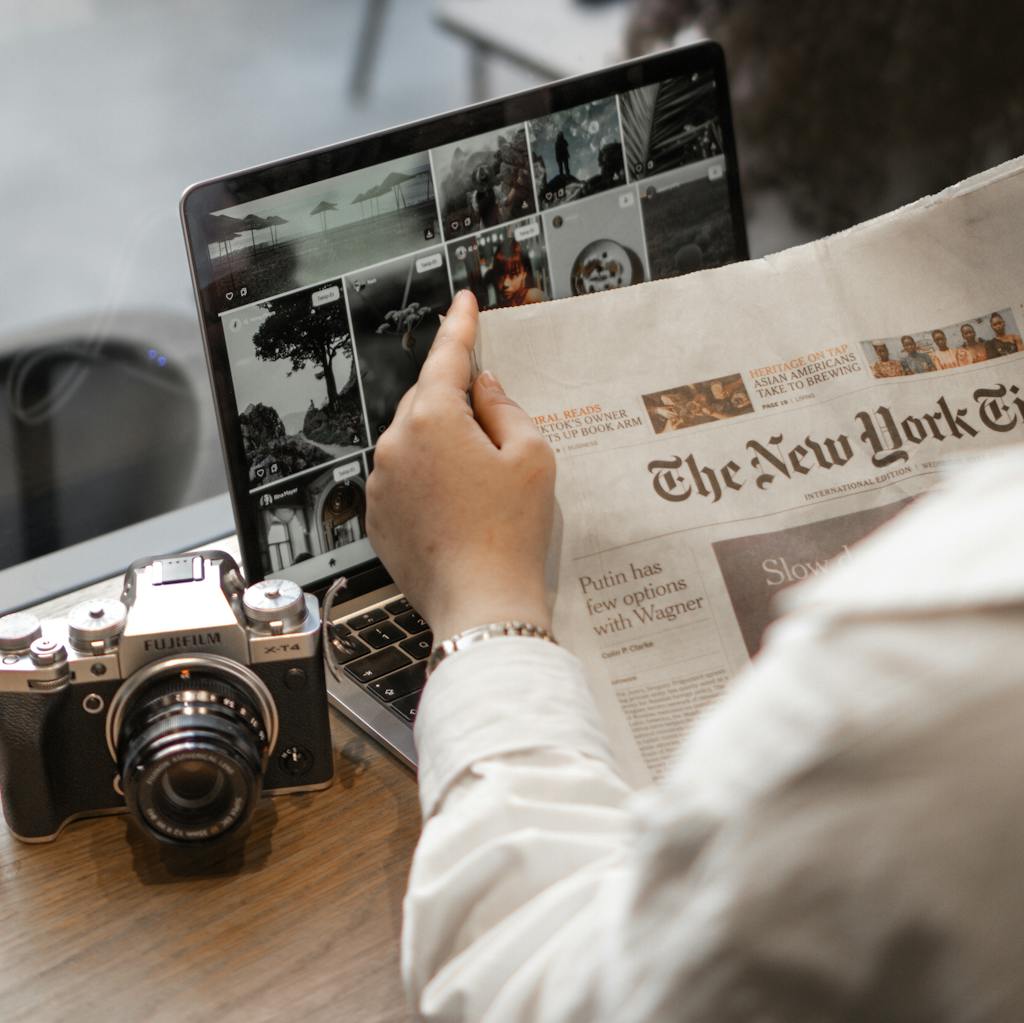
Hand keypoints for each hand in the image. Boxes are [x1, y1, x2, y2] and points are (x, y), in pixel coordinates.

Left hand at [366, 291, 555, 642]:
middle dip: (456, 400)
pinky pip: (402, 478)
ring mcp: (381, 483)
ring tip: (480, 482)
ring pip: (412, 440)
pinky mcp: (378, 517)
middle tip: (492, 423)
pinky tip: (457, 505)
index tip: (463, 303)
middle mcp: (395, 444)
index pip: (447, 357)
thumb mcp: (531, 457)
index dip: (460, 326)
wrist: (482, 605)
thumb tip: (484, 388)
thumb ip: (505, 407)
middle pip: (427, 400)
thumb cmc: (511, 533)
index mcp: (433, 419)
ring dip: (441, 444)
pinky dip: (425, 477)